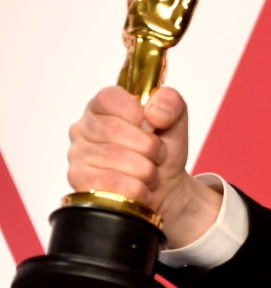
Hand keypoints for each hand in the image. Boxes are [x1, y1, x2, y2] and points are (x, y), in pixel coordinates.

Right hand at [67, 86, 220, 247]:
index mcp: (102, 106)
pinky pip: (109, 183)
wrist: (167, 189)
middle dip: (148, 146)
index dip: (137, 113)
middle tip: (158, 155)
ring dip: (145, 169)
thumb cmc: (163, 151)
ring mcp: (77, 154)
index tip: (153, 126)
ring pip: (112, 157)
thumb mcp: (176, 120)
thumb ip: (171, 102)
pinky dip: (136, 189)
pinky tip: (141, 188)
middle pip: (113, 129)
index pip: (109, 98)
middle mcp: (83, 127)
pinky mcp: (79, 181)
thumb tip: (155, 113)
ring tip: (150, 172)